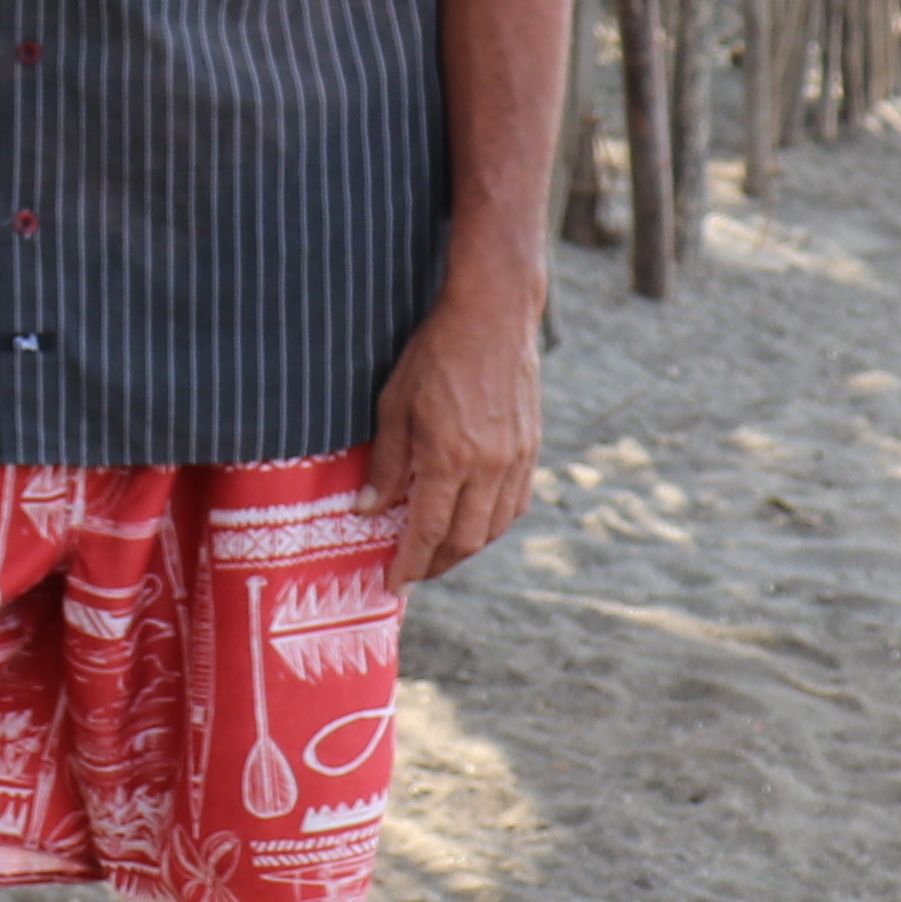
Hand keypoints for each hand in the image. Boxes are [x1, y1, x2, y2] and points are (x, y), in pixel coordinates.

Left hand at [367, 277, 542, 585]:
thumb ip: (385, 465)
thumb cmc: (434, 356)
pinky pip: (515, 503)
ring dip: (466, 548)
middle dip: (438, 564)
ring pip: (495, 527)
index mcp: (450, 459)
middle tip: (413, 573)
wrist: (493, 317)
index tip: (394, 584)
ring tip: (438, 552)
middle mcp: (489, 467)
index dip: (411, 564)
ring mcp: (516, 459)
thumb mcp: (393, 407)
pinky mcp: (531, 448)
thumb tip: (369, 509)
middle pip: (467, 540)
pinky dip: (492, 522)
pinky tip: (472, 521)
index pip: (430, 531)